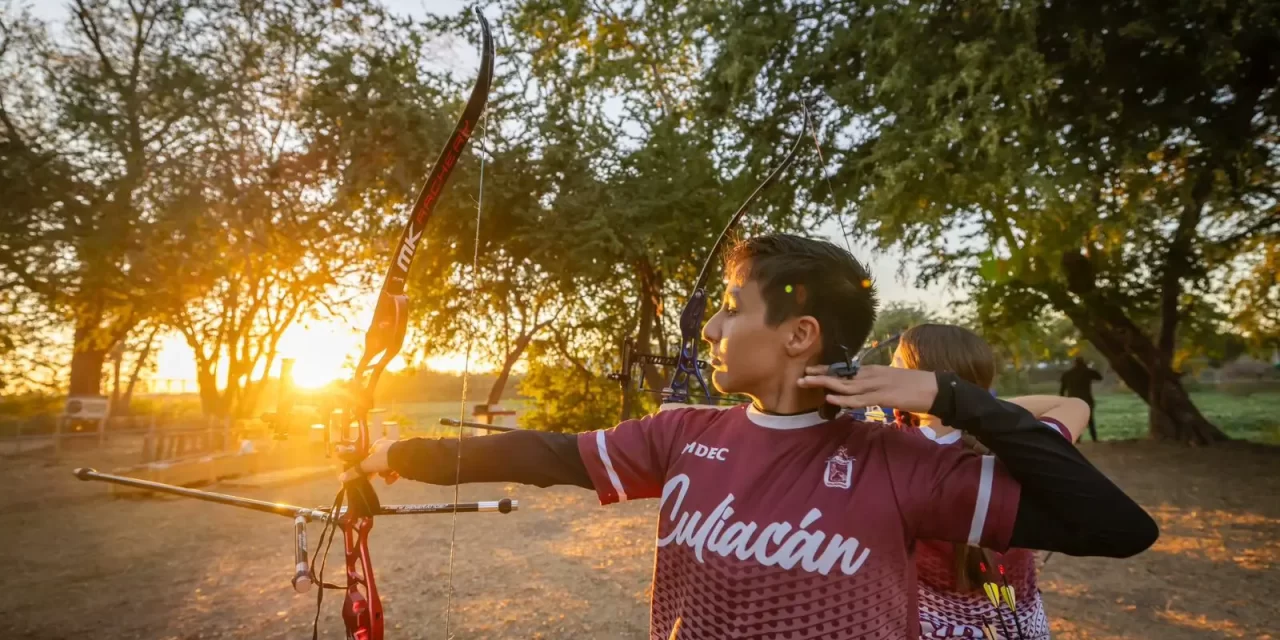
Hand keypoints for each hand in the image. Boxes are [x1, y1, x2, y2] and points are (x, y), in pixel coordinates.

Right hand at [338, 438, 399, 484]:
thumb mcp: (367, 465)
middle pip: (378, 463)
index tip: (365, 474)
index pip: (368, 456)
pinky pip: (397, 469)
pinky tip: (393, 479)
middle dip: (378, 472)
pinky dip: (394, 475)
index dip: (366, 466)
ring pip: (388, 467)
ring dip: (386, 474)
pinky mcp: (405, 460)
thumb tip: (341, 478)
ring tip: (388, 478)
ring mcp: (397, 453)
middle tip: (377, 477)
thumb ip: (355, 471)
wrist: (405, 458)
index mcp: (377, 445)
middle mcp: (387, 447)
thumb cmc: (384, 458)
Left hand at [798, 365, 939, 412]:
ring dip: (824, 385)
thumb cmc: (915, 385)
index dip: (827, 370)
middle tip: (801, 376)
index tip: (811, 370)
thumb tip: (864, 389)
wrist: (935, 388)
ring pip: (845, 385)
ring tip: (806, 383)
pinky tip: (831, 399)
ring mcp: (877, 385)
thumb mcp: (891, 380)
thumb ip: (876, 383)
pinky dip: (844, 400)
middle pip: (841, 375)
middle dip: (820, 376)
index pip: (846, 370)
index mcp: (873, 370)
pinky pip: (860, 399)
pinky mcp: (884, 396)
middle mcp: (872, 375)